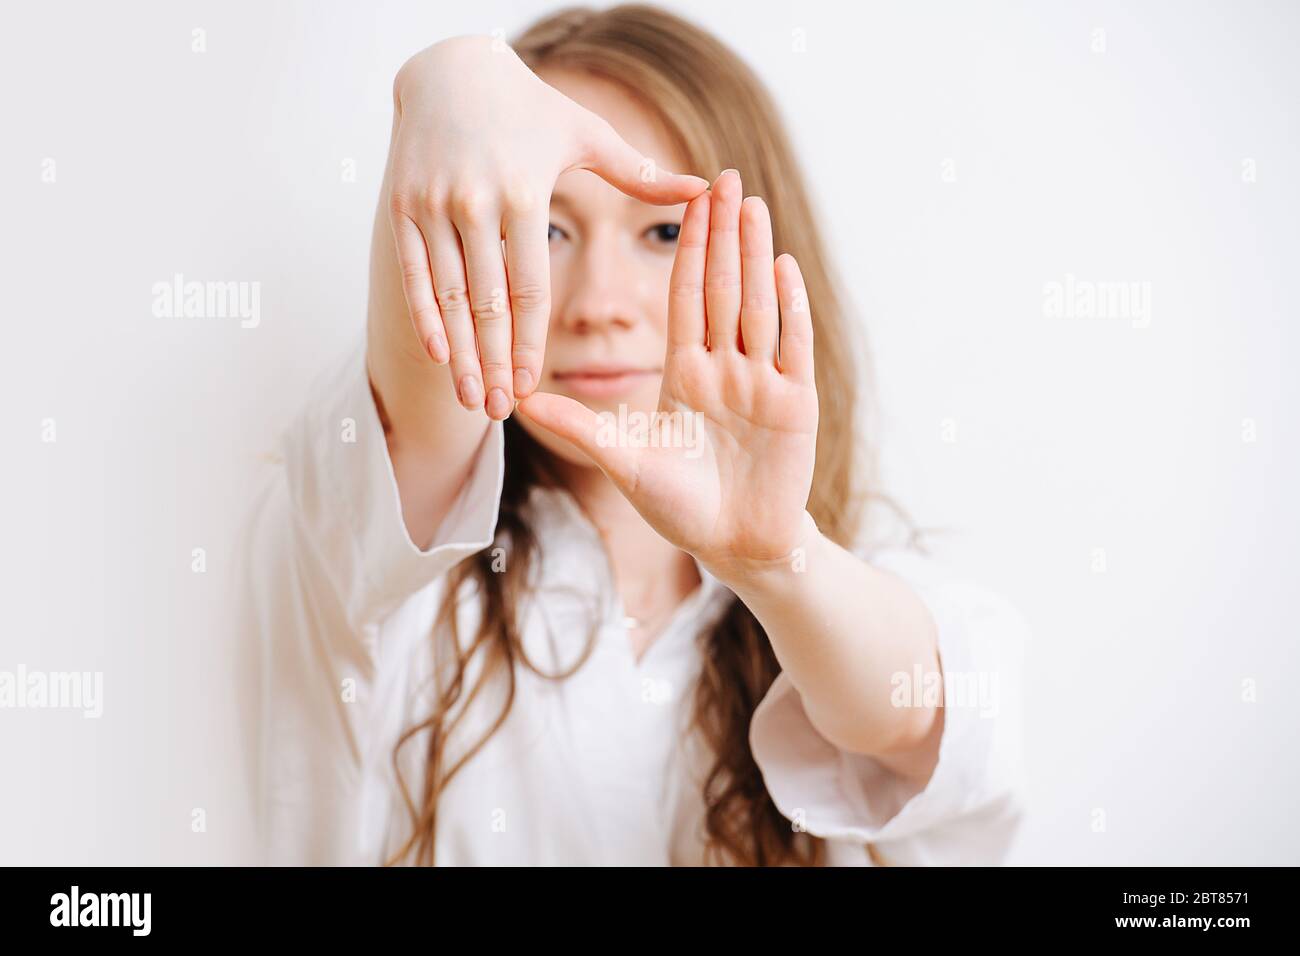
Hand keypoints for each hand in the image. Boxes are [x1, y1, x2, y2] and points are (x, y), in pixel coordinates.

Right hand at [385, 36, 708, 419]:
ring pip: (446, 295)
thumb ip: (640, 174)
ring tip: (473, 398)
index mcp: (523, 192)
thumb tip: (703, 190)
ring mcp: (432, 205)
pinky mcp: (401, 205)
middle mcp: (474, 201)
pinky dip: (422, 316)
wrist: (451, 70)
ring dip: (459, 353)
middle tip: (501, 411)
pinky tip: (439, 355)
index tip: (534, 386)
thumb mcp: (586, 134)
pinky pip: (412, 272)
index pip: (529, 286)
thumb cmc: (530, 108)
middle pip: (485, 302)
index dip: (531, 341)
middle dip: (494, 362)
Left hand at [517, 170, 819, 573]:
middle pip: (722, 287)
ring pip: (756, 305)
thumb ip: (579, 426)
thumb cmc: (679, 507)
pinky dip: (789, 308)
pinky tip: (782, 268)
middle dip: (723, 233)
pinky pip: (791, 346)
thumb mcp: (622, 462)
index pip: (685, 296)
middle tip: (725, 176)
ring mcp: (762, 382)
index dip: (686, 248)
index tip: (684, 197)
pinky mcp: (795, 404)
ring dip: (755, 255)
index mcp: (685, 372)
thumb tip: (517, 400)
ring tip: (752, 205)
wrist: (734, 546)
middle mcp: (725, 366)